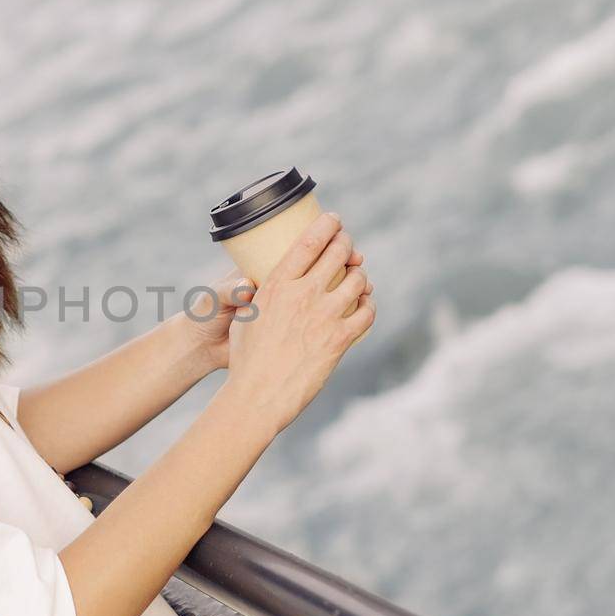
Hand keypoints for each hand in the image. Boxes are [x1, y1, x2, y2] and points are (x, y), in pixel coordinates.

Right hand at [178, 231, 370, 373]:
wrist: (257, 395)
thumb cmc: (245, 358)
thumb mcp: (246, 317)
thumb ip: (260, 297)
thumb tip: (262, 287)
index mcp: (276, 285)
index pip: (308, 242)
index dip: (326, 225)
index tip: (333, 220)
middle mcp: (302, 295)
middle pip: (338, 254)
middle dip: (347, 244)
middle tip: (348, 246)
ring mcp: (324, 316)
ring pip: (358, 281)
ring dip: (360, 276)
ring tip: (357, 277)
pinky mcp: (340, 339)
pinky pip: (367, 313)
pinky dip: (369, 306)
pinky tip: (364, 306)